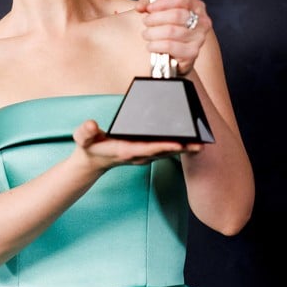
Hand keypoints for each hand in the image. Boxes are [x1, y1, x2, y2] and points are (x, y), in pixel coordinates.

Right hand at [72, 120, 200, 168]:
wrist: (92, 162)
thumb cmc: (89, 148)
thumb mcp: (83, 139)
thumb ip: (85, 132)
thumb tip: (91, 125)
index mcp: (127, 150)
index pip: (149, 148)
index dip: (164, 146)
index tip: (180, 144)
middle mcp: (139, 155)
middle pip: (165, 151)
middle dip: (183, 148)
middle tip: (202, 143)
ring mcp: (144, 155)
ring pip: (169, 151)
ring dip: (185, 147)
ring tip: (203, 141)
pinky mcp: (147, 153)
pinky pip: (166, 150)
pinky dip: (179, 145)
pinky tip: (191, 139)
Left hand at [136, 0, 210, 75]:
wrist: (174, 54)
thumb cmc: (168, 28)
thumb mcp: (158, 11)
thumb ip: (148, 4)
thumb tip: (140, 6)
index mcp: (196, 6)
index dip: (162, 2)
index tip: (149, 8)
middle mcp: (202, 21)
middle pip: (176, 15)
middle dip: (155, 18)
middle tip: (146, 21)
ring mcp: (199, 38)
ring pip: (171, 31)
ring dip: (153, 33)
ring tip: (146, 34)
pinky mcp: (192, 53)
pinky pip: (169, 46)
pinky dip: (156, 45)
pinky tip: (151, 46)